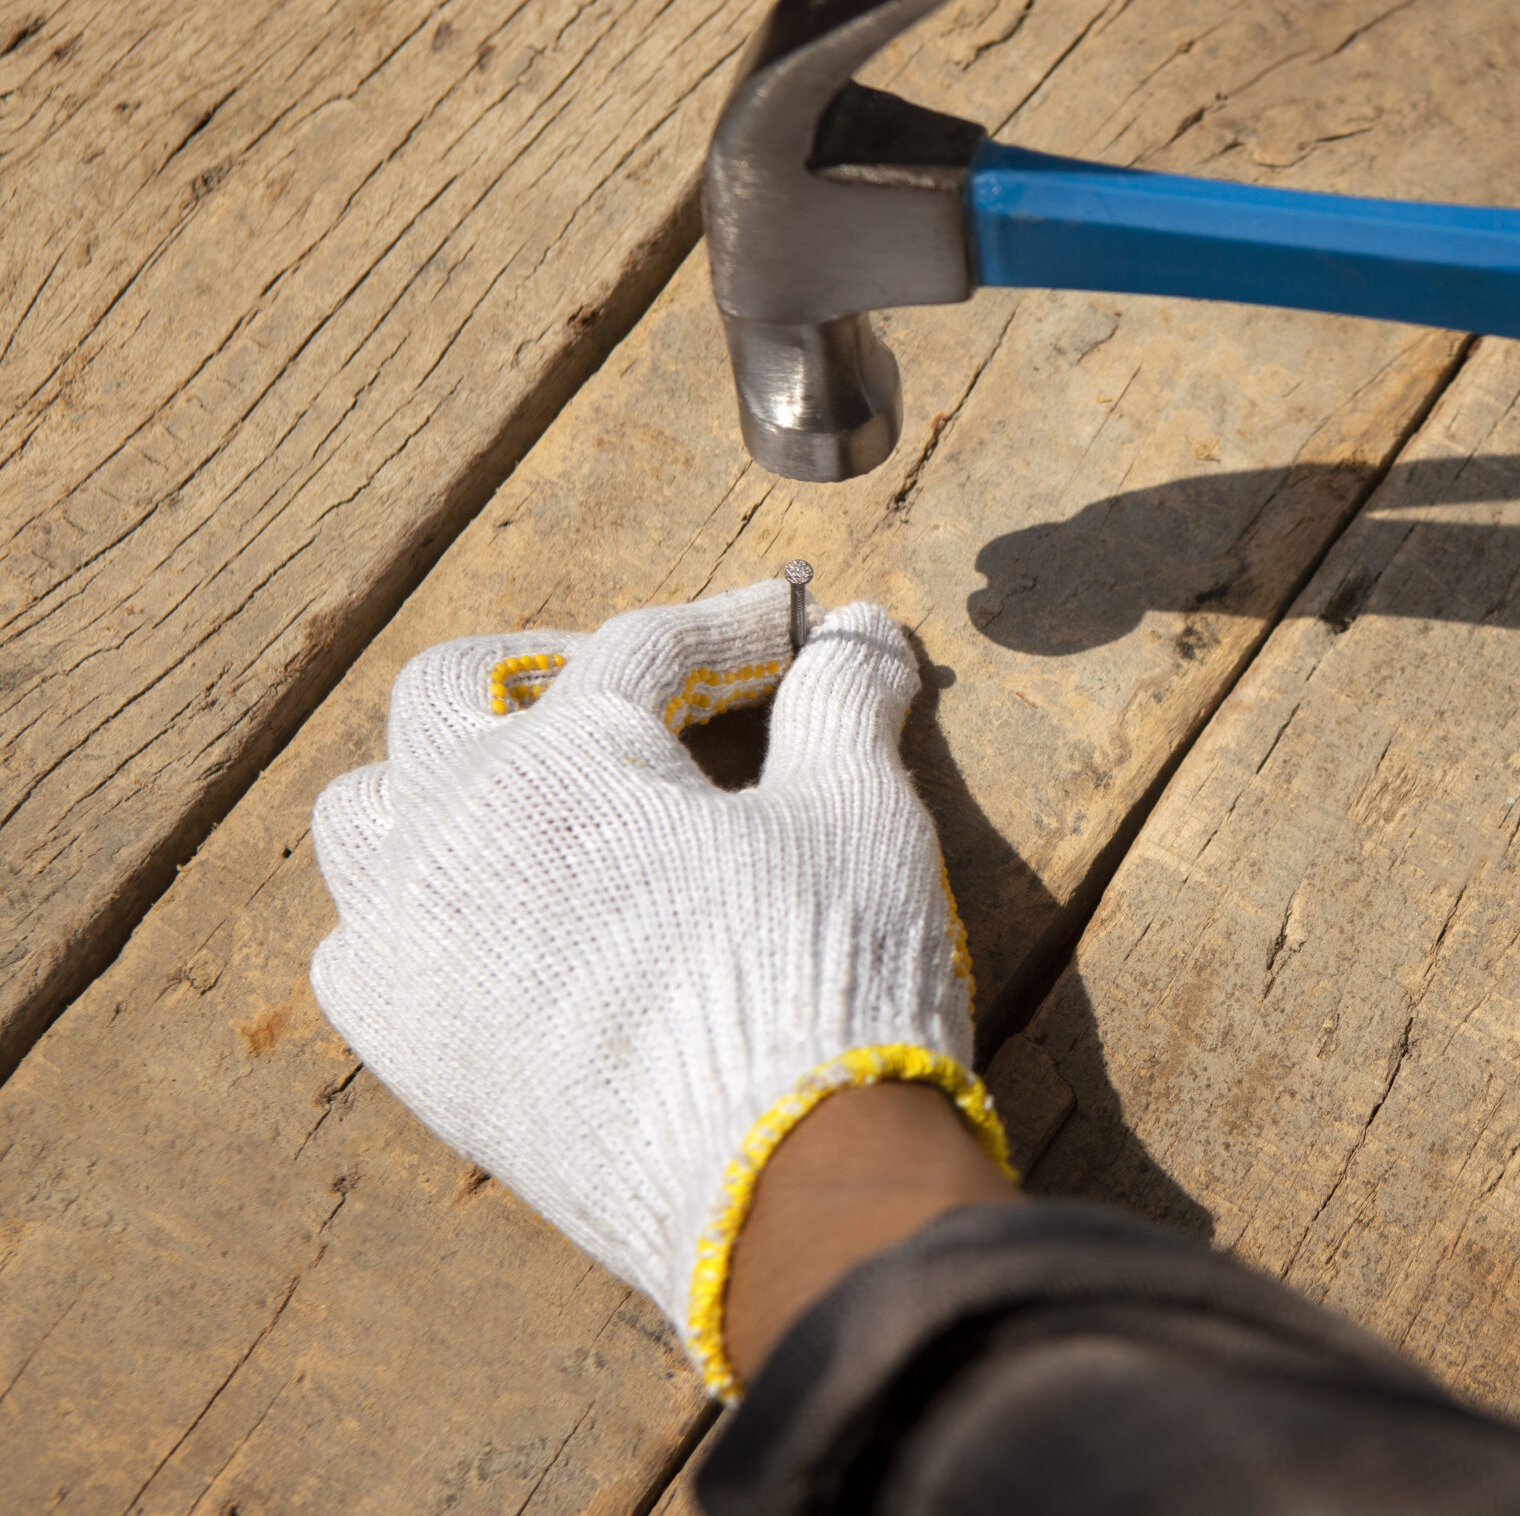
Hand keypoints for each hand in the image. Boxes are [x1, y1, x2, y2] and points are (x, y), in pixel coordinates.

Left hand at [309, 581, 1006, 1400]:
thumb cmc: (820, 981)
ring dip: (442, 778)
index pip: (644, 649)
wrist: (779, 1186)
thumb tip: (863, 629)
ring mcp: (410, 943)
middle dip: (548, 667)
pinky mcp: (405, 1048)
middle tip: (639, 693)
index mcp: (569, 757)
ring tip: (532, 797)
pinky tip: (495, 927)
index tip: (798, 631)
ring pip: (369, 810)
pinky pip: (360, 943)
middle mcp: (456, 829)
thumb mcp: (858, 820)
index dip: (733, 628)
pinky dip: (414, 908)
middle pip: (453, 689)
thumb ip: (844, 708)